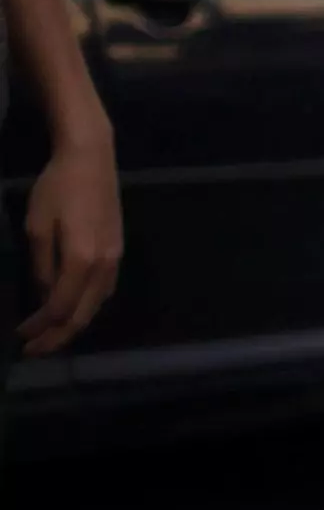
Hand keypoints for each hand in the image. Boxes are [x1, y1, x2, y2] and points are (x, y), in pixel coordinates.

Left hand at [19, 135, 123, 355]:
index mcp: (81, 261)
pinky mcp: (118, 254)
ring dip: (72, 325)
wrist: (91, 160)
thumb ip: (41, 266)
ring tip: (51, 335)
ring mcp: (115, 261)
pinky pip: (102, 292)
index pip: (59, 307)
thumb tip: (43, 296)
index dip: (39, 327)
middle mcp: (104, 267)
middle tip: (34, 349)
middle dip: (57, 337)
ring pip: (95, 307)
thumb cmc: (57, 188)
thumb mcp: (36, 226)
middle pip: (82, 315)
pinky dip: (85, 308)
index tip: (19, 336)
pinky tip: (71, 308)